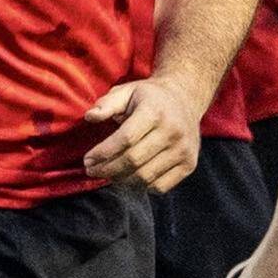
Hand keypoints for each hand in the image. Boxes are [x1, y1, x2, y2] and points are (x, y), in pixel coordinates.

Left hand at [83, 76, 204, 192]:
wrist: (186, 98)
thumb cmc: (148, 97)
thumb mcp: (127, 91)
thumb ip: (107, 104)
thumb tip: (89, 117)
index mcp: (155, 111)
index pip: (126, 139)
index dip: (103, 153)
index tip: (87, 160)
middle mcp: (173, 131)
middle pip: (133, 161)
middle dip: (107, 170)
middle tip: (92, 171)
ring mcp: (184, 150)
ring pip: (145, 177)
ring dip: (121, 180)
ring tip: (108, 175)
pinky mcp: (190, 164)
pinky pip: (160, 187)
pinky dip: (142, 186)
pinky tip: (130, 177)